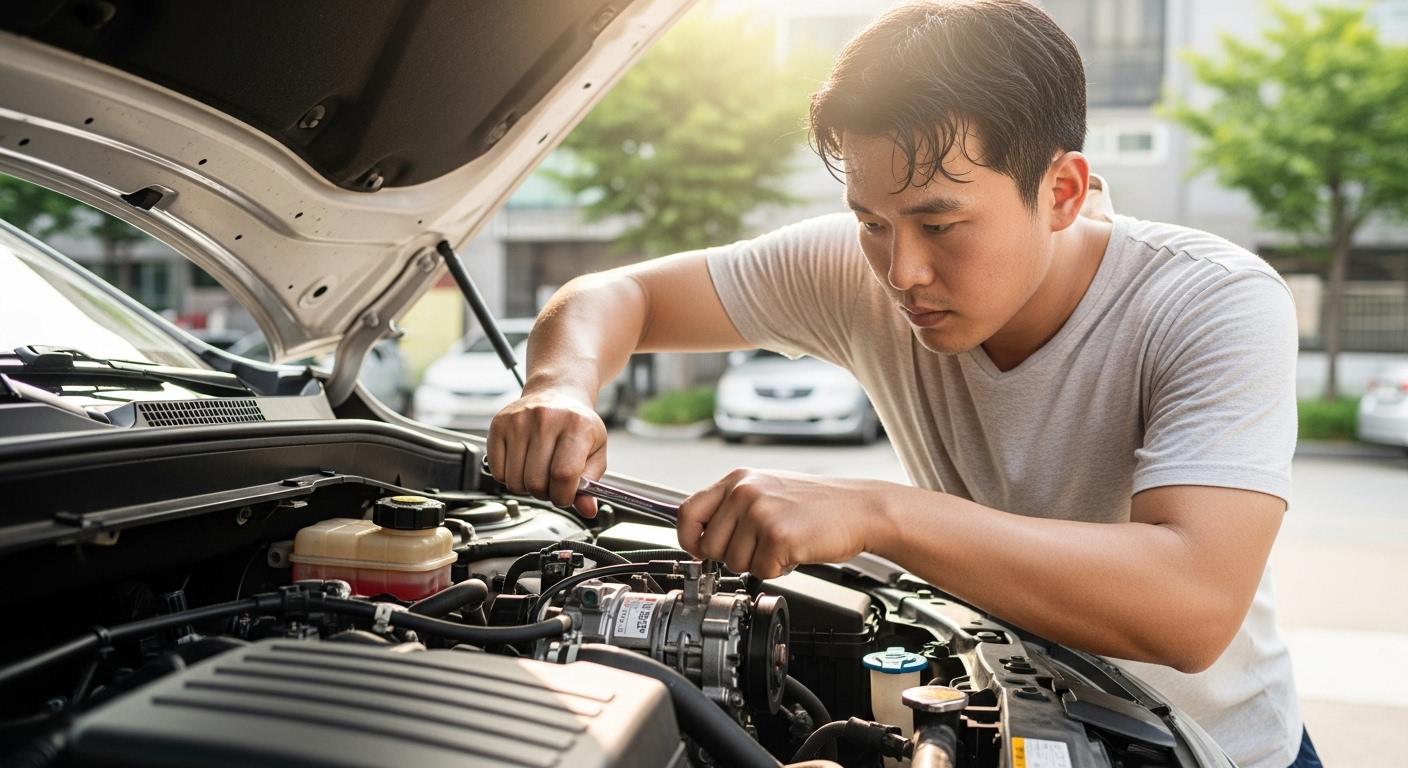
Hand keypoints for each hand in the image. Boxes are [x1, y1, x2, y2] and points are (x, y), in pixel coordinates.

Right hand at [487, 387, 607, 516]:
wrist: (556, 393)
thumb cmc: (577, 424)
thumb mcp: (595, 450)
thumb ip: (592, 483)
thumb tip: (587, 509)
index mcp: (576, 425)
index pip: (564, 474)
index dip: (563, 496)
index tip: (565, 496)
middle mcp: (545, 419)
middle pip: (536, 482)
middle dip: (545, 492)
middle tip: (551, 482)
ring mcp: (519, 420)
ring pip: (515, 480)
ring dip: (526, 486)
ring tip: (538, 472)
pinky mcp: (499, 424)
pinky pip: (497, 471)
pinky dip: (509, 477)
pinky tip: (522, 464)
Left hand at [676, 469, 897, 578]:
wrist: (862, 509)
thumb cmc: (818, 505)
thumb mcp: (767, 491)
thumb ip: (732, 509)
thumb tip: (698, 538)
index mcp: (738, 479)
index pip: (687, 513)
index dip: (691, 539)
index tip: (702, 550)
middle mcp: (744, 492)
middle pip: (710, 547)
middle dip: (734, 556)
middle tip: (763, 545)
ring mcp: (759, 513)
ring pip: (734, 563)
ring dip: (759, 563)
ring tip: (784, 543)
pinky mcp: (777, 536)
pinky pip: (762, 571)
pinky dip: (780, 569)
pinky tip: (796, 550)